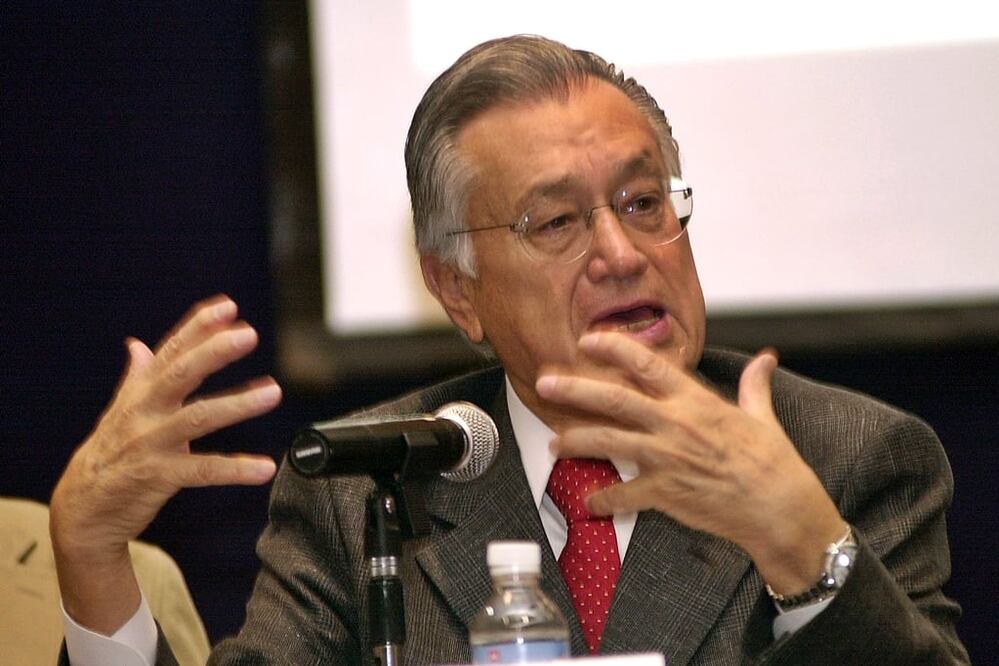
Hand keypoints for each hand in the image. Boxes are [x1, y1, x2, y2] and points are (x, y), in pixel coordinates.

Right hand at [50, 295, 280, 632]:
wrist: (81, 509)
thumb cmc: (110, 453)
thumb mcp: (122, 411)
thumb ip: (138, 377)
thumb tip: (138, 345)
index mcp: (141, 392)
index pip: (172, 351)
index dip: (198, 327)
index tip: (228, 307)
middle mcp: (144, 411)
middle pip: (180, 374)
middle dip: (214, 351)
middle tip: (248, 334)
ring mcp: (150, 442)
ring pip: (197, 418)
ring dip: (237, 403)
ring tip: (273, 391)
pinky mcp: (158, 476)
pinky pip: (202, 470)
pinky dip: (235, 469)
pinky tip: (264, 467)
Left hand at [535, 332, 844, 594]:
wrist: (779, 508)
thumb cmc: (773, 462)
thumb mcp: (762, 416)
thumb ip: (755, 385)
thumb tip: (766, 359)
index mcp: (695, 401)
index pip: (647, 364)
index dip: (614, 347)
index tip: (588, 340)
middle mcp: (675, 424)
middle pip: (614, 399)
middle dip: (574, 390)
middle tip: (544, 384)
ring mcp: (667, 458)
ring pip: (609, 442)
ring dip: (576, 441)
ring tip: (554, 444)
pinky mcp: (665, 492)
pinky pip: (625, 494)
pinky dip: (604, 499)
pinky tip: (589, 502)